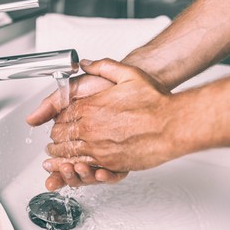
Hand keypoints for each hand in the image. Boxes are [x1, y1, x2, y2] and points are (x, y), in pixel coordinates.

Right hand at [27, 62, 124, 190]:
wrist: (134, 84)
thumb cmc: (104, 86)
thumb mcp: (73, 90)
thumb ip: (51, 104)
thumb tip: (30, 119)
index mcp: (74, 131)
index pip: (59, 153)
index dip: (53, 162)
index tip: (48, 165)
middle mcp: (88, 144)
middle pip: (72, 167)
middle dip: (64, 173)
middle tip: (60, 169)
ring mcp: (104, 152)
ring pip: (88, 174)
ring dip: (80, 176)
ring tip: (77, 168)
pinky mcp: (120, 158)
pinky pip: (111, 175)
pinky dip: (104, 177)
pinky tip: (100, 172)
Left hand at [45, 58, 181, 176]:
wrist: (173, 124)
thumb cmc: (155, 102)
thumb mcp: (128, 74)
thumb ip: (103, 67)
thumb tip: (86, 63)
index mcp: (90, 107)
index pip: (60, 115)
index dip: (58, 119)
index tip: (60, 121)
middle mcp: (89, 128)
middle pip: (60, 135)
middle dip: (56, 137)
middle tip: (56, 140)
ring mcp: (97, 147)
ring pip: (68, 153)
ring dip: (61, 154)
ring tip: (59, 155)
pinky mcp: (109, 163)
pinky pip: (84, 166)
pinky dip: (76, 165)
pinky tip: (76, 164)